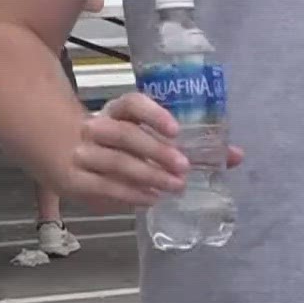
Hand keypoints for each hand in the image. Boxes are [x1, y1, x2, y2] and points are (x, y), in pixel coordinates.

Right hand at [59, 93, 244, 210]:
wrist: (66, 154)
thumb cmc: (122, 145)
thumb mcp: (149, 137)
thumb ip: (192, 145)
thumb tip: (236, 156)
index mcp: (117, 111)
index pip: (133, 104)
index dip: (153, 114)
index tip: (176, 129)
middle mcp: (98, 127)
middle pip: (124, 134)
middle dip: (156, 151)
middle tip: (184, 167)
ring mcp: (82, 153)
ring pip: (114, 161)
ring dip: (147, 175)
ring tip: (175, 186)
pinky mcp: (75, 180)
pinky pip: (103, 186)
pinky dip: (129, 194)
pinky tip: (151, 198)